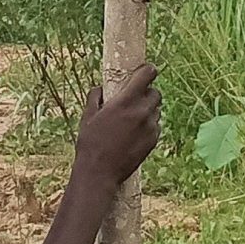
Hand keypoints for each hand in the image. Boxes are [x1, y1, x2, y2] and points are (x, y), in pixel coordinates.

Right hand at [73, 64, 160, 184]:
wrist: (100, 172)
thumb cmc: (90, 143)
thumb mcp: (87, 116)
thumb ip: (95, 97)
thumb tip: (100, 88)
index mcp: (125, 101)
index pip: (147, 75)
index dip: (147, 70)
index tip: (145, 70)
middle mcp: (141, 112)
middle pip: (156, 93)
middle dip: (147, 92)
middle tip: (135, 98)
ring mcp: (150, 127)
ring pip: (156, 110)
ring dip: (148, 109)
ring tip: (132, 118)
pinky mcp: (153, 141)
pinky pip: (156, 126)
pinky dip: (148, 125)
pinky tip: (134, 133)